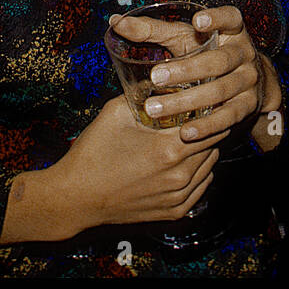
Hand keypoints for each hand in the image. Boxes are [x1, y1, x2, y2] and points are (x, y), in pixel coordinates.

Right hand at [0, 95, 219, 243]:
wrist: (74, 199)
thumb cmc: (93, 155)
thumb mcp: (116, 113)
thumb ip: (143, 93)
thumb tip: (162, 77)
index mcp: (169, 149)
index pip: (212, 123)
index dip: (211, 109)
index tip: (208, 98)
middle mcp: (179, 175)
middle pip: (214, 142)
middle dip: (209, 126)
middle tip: (201, 114)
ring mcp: (178, 196)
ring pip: (210, 164)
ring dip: (205, 149)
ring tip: (192, 135)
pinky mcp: (174, 211)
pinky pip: (202, 186)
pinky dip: (199, 171)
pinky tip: (186, 160)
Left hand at [111, 6, 282, 150]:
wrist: (247, 81)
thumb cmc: (205, 53)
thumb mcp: (185, 38)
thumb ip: (153, 30)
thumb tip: (116, 22)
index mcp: (232, 31)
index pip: (231, 18)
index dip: (217, 19)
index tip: (198, 22)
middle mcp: (244, 54)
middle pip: (220, 60)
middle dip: (188, 70)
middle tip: (156, 77)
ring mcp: (248, 81)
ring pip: (220, 91)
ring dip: (187, 101)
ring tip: (155, 109)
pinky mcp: (247, 106)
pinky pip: (227, 117)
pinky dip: (206, 126)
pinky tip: (185, 132)